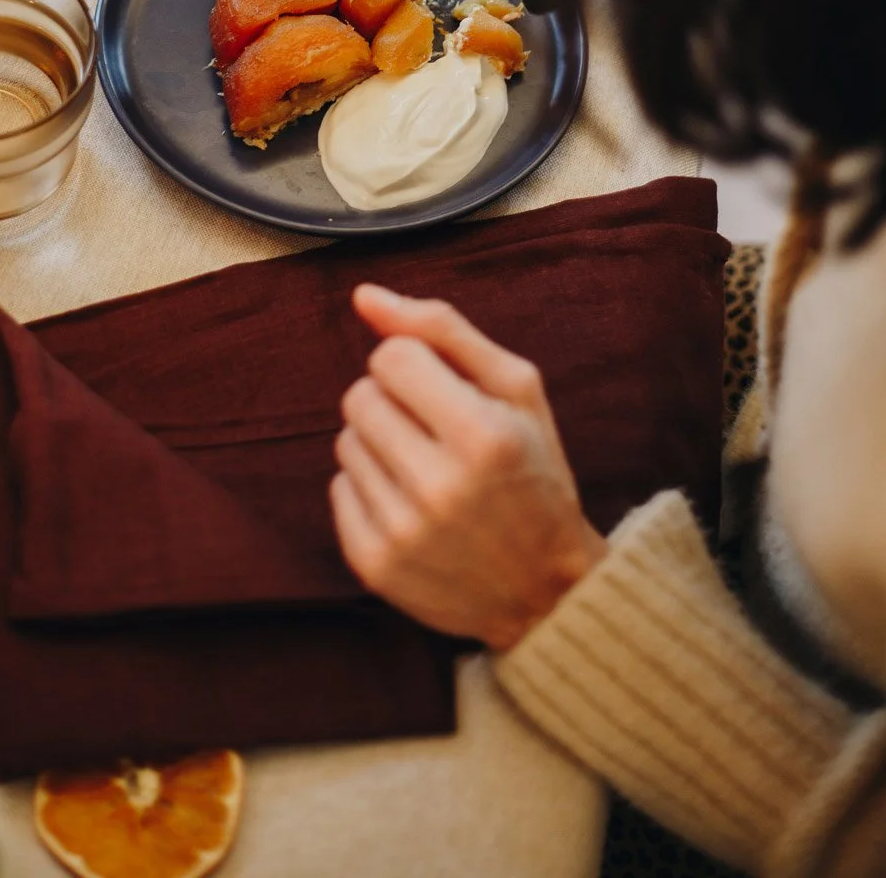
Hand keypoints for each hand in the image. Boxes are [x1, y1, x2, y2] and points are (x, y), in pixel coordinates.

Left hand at [331, 285, 605, 649]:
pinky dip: (369, 487)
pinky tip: (410, 503)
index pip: (392, 357)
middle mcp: (441, 488)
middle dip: (394, 402)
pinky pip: (338, 488)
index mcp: (485, 437)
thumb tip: (363, 295)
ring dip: (379, 444)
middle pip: (360, 396)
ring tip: (426, 468)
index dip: (413, 364)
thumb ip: (441, 330)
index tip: (443, 390)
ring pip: (345, 440)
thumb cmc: (533, 471)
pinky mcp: (374, 565)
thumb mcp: (516, 389)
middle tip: (435, 431)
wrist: (547, 590)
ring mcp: (403, 533)